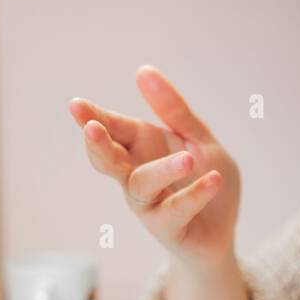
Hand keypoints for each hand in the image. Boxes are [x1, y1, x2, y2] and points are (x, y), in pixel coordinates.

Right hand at [69, 66, 239, 266]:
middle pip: (109, 162)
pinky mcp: (168, 229)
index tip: (76, 105)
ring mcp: (149, 206)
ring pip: (142, 186)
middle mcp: (136, 176)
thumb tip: (142, 70)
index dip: (93, 118)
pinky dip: (195, 195)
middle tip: (93, 130)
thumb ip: (174, 110)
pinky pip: (175, 211)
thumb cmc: (204, 180)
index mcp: (141, 148)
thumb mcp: (196, 139)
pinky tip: (213, 180)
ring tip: (188, 159)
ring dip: (162, 170)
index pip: (112, 130)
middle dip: (99, 146)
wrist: (223, 229)